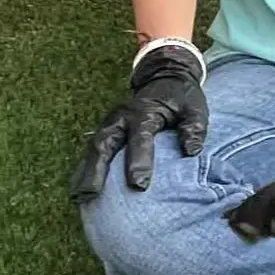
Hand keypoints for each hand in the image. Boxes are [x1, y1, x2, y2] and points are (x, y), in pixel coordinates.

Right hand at [68, 43, 208, 203]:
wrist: (165, 77)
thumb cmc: (182, 99)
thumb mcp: (195, 109)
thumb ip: (194, 129)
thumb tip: (190, 151)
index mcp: (145, 112)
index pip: (140, 138)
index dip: (138, 161)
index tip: (139, 186)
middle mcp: (122, 117)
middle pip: (105, 143)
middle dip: (96, 169)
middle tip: (91, 194)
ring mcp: (110, 123)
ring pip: (94, 148)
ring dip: (85, 172)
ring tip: (79, 197)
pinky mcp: (106, 130)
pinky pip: (92, 151)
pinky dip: (85, 169)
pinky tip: (80, 191)